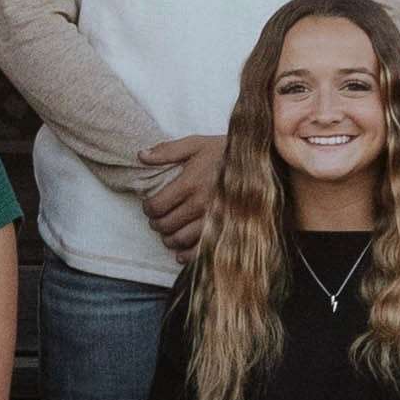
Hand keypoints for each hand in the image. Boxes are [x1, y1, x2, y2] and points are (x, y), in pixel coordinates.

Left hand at [133, 136, 221, 255]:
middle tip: (157, 218)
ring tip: (169, 231)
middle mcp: (200, 205)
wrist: (257, 164)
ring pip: (180, 240)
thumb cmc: (224, 153)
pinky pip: (200, 251)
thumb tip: (141, 156)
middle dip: (156, 223)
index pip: (157, 206)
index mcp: (190, 184)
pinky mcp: (224, 231)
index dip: (148, 208)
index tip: (149, 206)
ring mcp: (213, 220)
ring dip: (169, 238)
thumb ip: (167, 151)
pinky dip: (186, 255)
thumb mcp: (196, 144)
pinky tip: (180, 252)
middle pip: (166, 225)